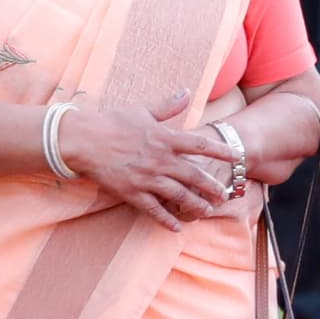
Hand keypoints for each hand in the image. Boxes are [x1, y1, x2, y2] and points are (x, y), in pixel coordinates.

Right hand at [56, 101, 243, 223]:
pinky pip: (154, 209)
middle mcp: (160, 160)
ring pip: (178, 195)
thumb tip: (186, 91)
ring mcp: (147, 178)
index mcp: (164, 138)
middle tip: (226, 194)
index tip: (236, 156)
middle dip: (212, 186)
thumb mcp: (143, 110)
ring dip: (195, 204)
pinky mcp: (132, 192)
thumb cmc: (112, 122)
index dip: (219, 151)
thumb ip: (168, 105)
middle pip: (193, 175)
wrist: (83, 140)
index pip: (199, 145)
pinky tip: (177, 227)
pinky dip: (166, 219)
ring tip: (209, 211)